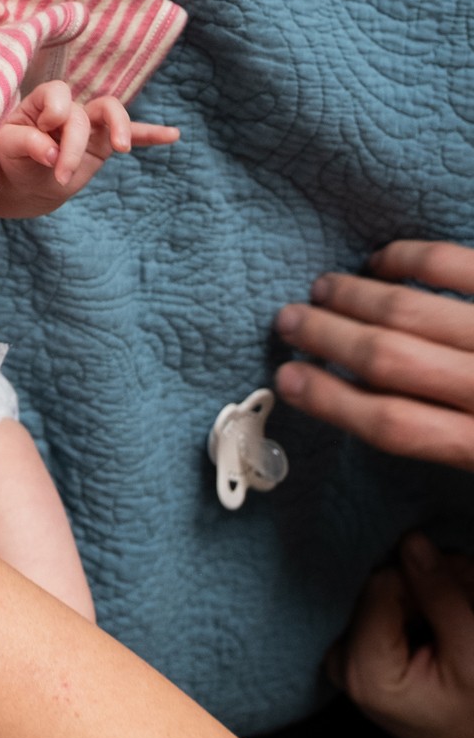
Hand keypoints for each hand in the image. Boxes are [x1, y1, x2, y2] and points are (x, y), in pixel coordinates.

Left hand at [0, 81, 178, 218]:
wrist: (24, 183)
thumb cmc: (12, 158)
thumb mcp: (8, 149)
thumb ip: (26, 144)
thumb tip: (50, 152)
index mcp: (43, 101)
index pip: (58, 95)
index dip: (53, 116)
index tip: (41, 143)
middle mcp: (70, 107)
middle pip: (83, 113)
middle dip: (73, 146)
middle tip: (62, 176)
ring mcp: (90, 124)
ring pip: (112, 111)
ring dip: (119, 127)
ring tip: (121, 148)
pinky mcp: (104, 143)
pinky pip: (133, 134)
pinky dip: (151, 135)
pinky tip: (174, 135)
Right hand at [274, 241, 473, 471]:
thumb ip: (451, 473)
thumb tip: (392, 480)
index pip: (390, 424)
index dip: (329, 400)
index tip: (287, 379)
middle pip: (384, 358)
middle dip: (324, 336)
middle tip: (289, 321)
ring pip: (405, 309)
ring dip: (352, 296)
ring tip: (322, 289)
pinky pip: (450, 265)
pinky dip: (407, 258)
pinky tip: (381, 261)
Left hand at [327, 533, 473, 737]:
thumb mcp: (472, 655)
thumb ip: (441, 595)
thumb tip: (412, 540)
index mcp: (362, 666)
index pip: (383, 580)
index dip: (428, 581)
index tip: (461, 600)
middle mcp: (342, 658)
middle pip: (384, 582)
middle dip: (433, 586)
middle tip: (467, 608)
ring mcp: (349, 655)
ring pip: (391, 589)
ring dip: (435, 595)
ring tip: (462, 626)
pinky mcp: (362, 652)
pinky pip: (390, 606)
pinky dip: (424, 608)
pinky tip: (447, 630)